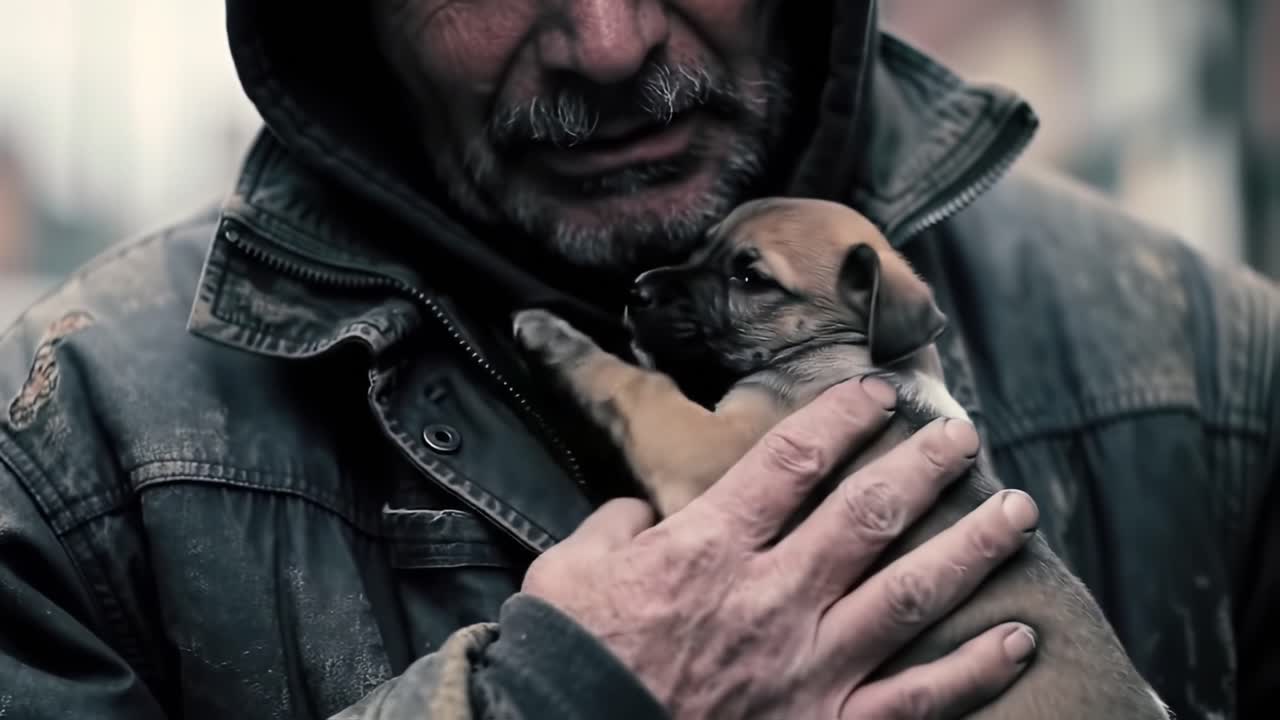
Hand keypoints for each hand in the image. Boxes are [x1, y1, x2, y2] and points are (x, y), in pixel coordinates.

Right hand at [522, 377, 1040, 718]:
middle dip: (925, 465)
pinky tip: (1020, 637)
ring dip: (972, 548)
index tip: (881, 390)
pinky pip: (919, 698)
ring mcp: (809, 667)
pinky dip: (974, 669)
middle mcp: (773, 598)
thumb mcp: (570, 571)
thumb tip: (642, 507)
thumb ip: (616, 525)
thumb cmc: (571, 660)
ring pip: (911, 595)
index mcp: (710, 549)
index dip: (844, 415)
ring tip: (1020, 512)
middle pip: (869, 515)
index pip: (793, 460)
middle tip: (964, 433)